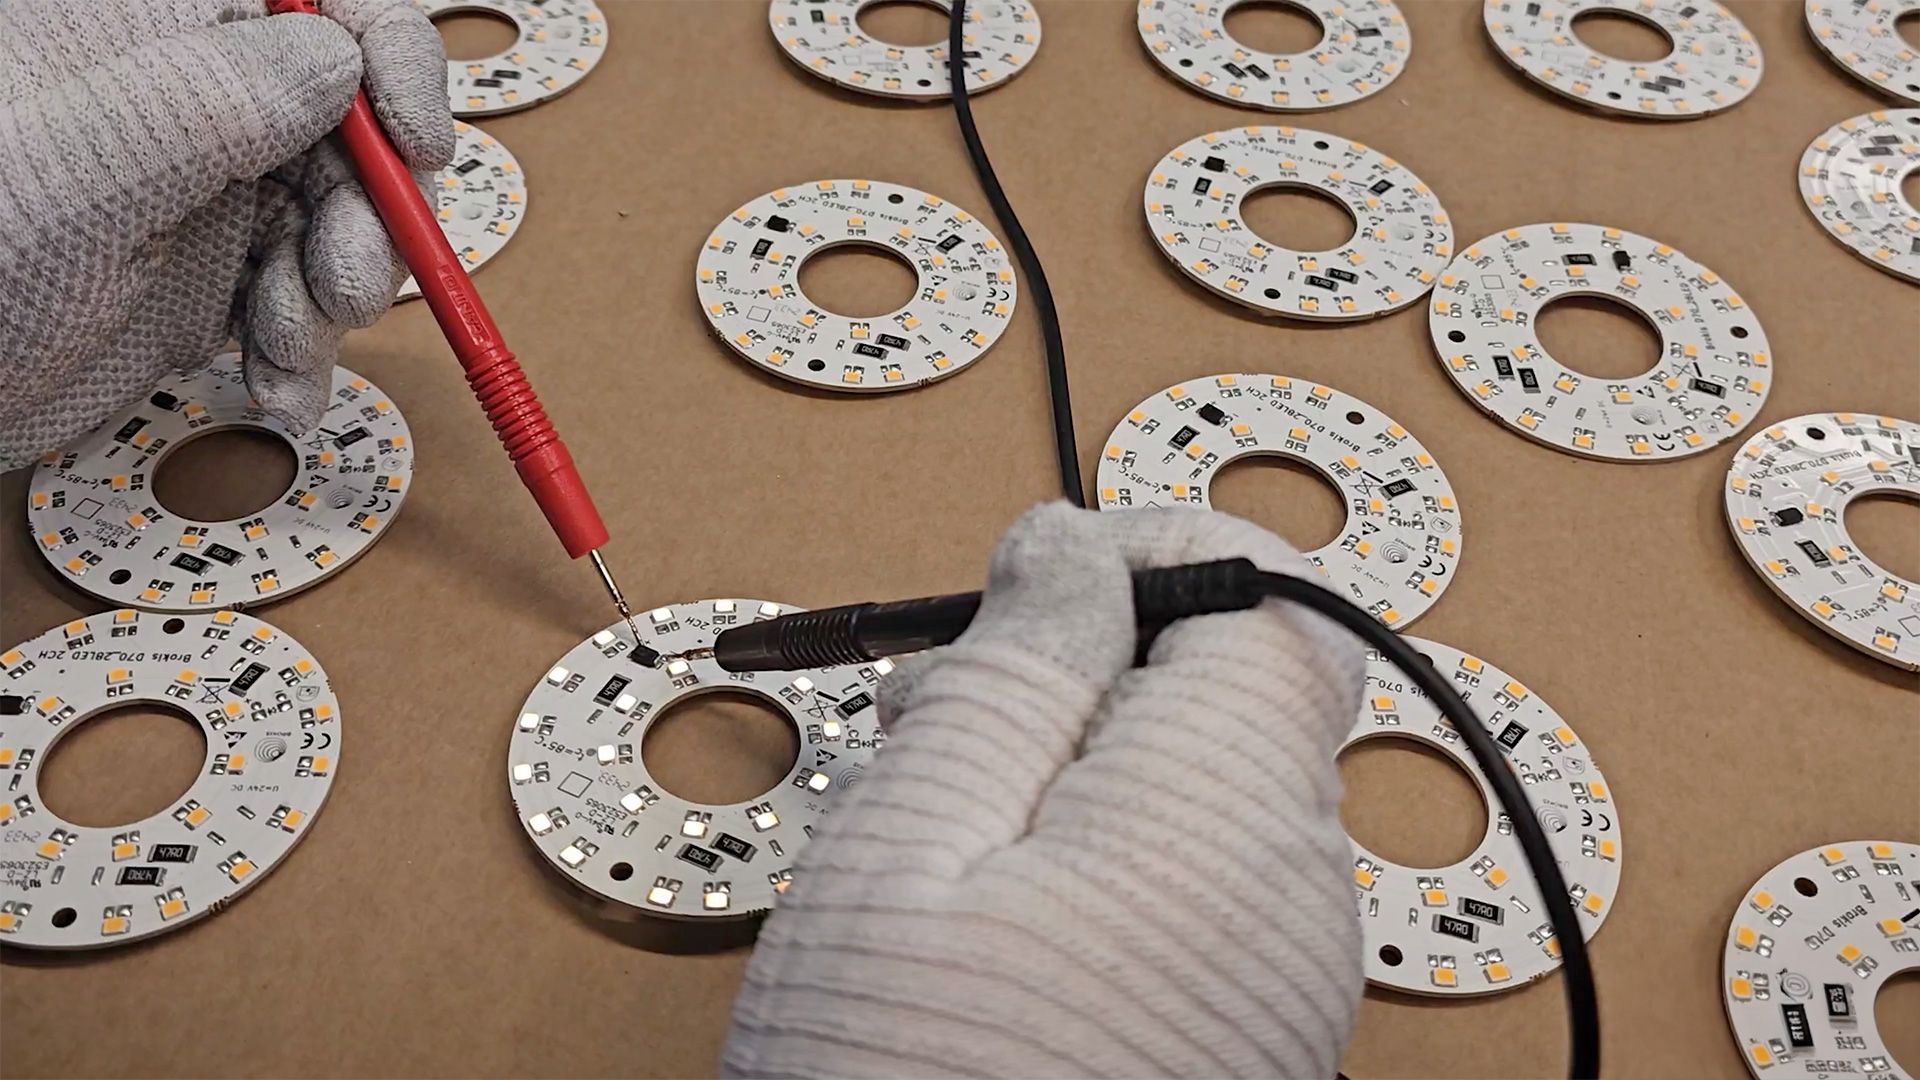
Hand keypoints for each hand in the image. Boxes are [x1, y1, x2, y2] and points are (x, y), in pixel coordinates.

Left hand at [0, 0, 452, 469]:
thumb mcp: (64, 183)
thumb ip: (199, 104)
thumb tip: (328, 59)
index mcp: (142, 27)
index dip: (387, 51)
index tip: (417, 141)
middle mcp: (185, 97)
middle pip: (348, 116)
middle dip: (371, 208)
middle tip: (347, 288)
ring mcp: (199, 185)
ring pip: (339, 213)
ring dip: (339, 297)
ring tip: (288, 354)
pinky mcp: (205, 271)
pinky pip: (301, 294)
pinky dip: (307, 352)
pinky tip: (274, 388)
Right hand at [724, 503, 1366, 1077]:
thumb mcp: (911, 842)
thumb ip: (1014, 669)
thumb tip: (1071, 543)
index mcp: (1225, 818)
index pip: (1272, 600)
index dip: (1155, 553)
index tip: (1039, 574)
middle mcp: (1293, 892)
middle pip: (1235, 692)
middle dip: (1096, 662)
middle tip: (949, 706)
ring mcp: (1283, 974)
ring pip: (1209, 787)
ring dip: (1085, 761)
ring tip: (943, 815)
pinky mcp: (1251, 1031)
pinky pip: (1202, 884)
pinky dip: (1106, 853)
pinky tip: (993, 900)